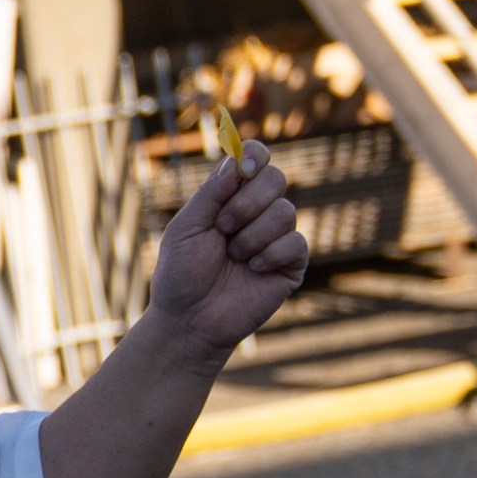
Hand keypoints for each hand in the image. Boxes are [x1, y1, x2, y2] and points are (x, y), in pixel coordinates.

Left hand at [145, 142, 308, 355]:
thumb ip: (211, 193)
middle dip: (248, 202)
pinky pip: (295, 242)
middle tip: (223, 227)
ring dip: (253, 235)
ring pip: (285, 211)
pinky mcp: (291, 263)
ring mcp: (277, 236)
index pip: (257, 158)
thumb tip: (236, 162)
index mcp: (230, 196)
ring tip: (234, 257)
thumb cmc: (181, 273)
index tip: (243, 172)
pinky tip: (253, 270)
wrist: (189, 320)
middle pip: (276, 178)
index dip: (254, 158)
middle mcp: (257, 211)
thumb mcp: (186, 227)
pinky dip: (270, 255)